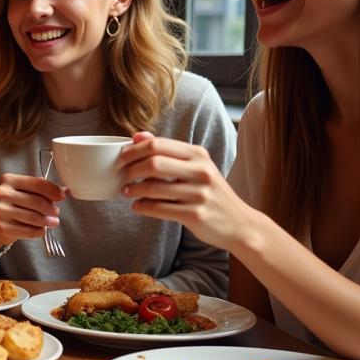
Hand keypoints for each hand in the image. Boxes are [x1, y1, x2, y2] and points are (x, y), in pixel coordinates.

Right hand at [0, 172, 65, 247]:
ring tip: (53, 222)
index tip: (63, 196)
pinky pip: (28, 231)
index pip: (37, 183)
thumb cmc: (15, 204)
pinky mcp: (2, 227)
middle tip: (56, 212)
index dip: (53, 190)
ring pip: (33, 217)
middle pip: (36, 201)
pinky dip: (39, 232)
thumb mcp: (25, 191)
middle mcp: (2, 193)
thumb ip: (43, 189)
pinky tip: (42, 230)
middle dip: (50, 208)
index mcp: (9, 180)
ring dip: (47, 221)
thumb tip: (65, 191)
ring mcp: (0, 211)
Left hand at [119, 132, 252, 249]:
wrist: (238, 223)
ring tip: (126, 192)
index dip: (133, 151)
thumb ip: (167, 151)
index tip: (120, 159)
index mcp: (198, 155)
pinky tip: (137, 207)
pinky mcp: (195, 215)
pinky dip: (142, 207)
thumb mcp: (195, 166)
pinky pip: (159, 209)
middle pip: (154, 163)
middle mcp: (201, 171)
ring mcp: (199, 194)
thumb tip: (137, 136)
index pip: (158, 145)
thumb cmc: (209, 192)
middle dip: (130, 170)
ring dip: (133, 190)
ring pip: (154, 188)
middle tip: (121, 176)